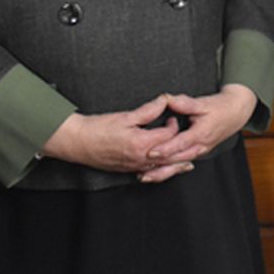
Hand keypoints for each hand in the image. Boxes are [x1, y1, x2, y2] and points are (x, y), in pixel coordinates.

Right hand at [40, 95, 181, 174]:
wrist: (78, 143)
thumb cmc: (98, 129)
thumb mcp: (125, 116)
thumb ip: (148, 111)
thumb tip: (163, 102)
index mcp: (141, 143)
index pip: (167, 135)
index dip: (173, 124)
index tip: (173, 116)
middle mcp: (141, 158)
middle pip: (170, 156)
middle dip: (184, 150)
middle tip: (195, 142)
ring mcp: (135, 166)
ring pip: (162, 168)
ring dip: (176, 164)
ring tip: (189, 162)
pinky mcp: (129, 170)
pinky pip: (151, 172)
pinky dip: (162, 170)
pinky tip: (167, 169)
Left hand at [137, 85, 259, 183]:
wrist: (235, 114)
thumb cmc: (220, 108)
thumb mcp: (203, 103)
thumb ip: (185, 103)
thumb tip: (168, 100)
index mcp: (201, 134)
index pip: (181, 144)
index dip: (165, 149)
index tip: (151, 152)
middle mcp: (200, 146)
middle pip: (178, 159)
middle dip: (160, 165)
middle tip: (142, 168)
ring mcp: (199, 151)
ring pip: (179, 165)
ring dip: (163, 172)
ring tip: (146, 176)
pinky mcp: (197, 153)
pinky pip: (182, 164)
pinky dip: (169, 170)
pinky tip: (156, 173)